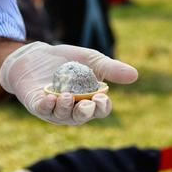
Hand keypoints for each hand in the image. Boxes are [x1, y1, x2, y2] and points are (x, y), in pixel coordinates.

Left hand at [0, 42, 137, 124]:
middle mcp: (72, 110)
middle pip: (81, 117)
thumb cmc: (68, 61)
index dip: (102, 107)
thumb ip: (111, 69)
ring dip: (65, 108)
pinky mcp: (36, 103)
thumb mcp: (93, 61)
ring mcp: (53, 109)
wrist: (38, 54)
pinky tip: (50, 98)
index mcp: (88, 101)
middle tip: (87, 104)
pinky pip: (41, 110)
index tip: (102, 97)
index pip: (99, 110)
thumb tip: (135, 75)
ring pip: (61, 116)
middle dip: (85, 112)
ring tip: (67, 97)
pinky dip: (46, 106)